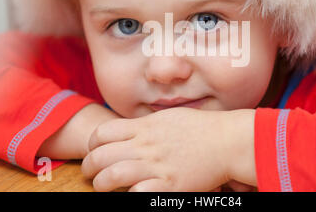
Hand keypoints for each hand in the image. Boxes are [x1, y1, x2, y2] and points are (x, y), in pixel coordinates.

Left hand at [81, 107, 255, 191]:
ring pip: (111, 175)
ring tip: (103, 187)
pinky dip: (129, 196)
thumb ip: (146, 124)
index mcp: (144, 127)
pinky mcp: (169, 185)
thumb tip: (129, 131)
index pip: (101, 133)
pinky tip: (131, 195)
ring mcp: (156, 166)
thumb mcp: (168, 117)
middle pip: (100, 155)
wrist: (227, 140)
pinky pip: (137, 194)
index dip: (91, 144)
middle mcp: (146, 145)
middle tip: (90, 173)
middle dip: (88, 167)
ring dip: (101, 184)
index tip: (95, 151)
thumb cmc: (200, 128)